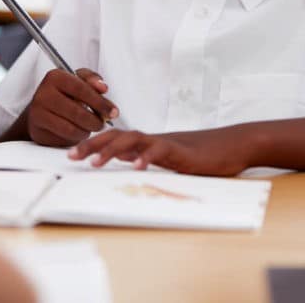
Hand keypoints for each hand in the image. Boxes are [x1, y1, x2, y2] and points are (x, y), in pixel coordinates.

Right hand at [25, 68, 117, 146]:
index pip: (82, 90)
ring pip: (71, 128)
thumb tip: (102, 88)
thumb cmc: (64, 94)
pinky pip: (64, 137)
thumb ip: (92, 80)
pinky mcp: (38, 130)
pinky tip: (79, 131)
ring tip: (91, 126)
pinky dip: (76, 137)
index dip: (100, 102)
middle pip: (78, 112)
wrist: (41, 111)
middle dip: (96, 120)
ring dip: (87, 130)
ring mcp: (38, 113)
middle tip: (103, 123)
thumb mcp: (78, 81)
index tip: (113, 112)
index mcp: (55, 76)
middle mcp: (43, 93)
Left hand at [68, 127, 251, 176]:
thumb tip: (127, 160)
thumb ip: (149, 156)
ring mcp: (167, 143)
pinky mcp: (182, 152)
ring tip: (95, 164)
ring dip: (112, 151)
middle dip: (92, 145)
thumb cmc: (204, 153)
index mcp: (150, 142)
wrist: (234, 144)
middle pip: (117, 136)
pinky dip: (146, 158)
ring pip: (133, 140)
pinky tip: (135, 168)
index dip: (93, 145)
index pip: (115, 139)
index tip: (72, 153)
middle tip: (71, 156)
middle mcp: (154, 140)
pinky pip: (160, 152)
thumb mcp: (171, 158)